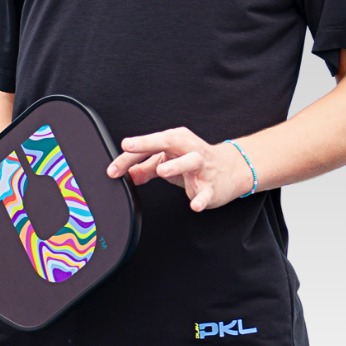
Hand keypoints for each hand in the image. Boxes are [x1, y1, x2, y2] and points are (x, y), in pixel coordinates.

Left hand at [107, 127, 253, 211]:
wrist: (232, 170)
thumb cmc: (196, 161)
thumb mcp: (169, 161)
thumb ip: (146, 167)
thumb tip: (125, 174)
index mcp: (176, 140)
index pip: (149, 145)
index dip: (129, 156)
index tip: (113, 167)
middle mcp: (189, 149)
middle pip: (168, 141)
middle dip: (148, 142)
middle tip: (129, 146)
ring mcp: (202, 167)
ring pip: (190, 161)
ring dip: (176, 165)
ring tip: (162, 170)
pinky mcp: (212, 186)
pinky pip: (206, 192)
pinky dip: (200, 198)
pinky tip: (194, 204)